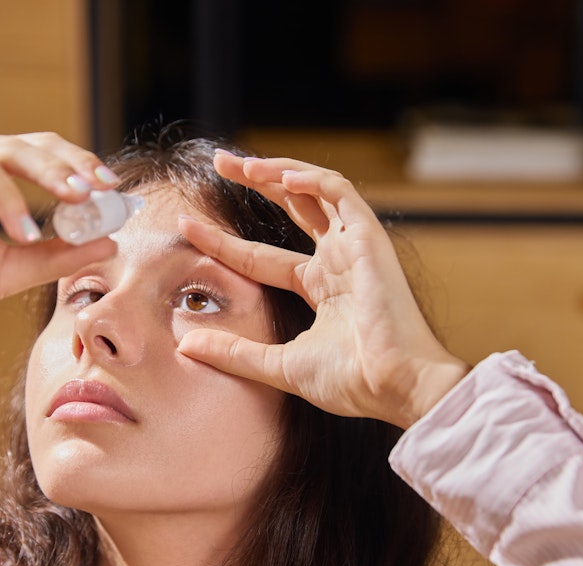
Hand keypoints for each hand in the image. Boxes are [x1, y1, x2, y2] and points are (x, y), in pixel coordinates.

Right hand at [0, 131, 118, 350]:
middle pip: (8, 145)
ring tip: (27, 231)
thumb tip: (109, 242)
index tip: (109, 185)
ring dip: (6, 194)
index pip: (35, 148)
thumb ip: (54, 256)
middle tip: (83, 195)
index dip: (73, 161)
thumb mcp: (9, 272)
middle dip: (51, 170)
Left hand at [176, 152, 469, 428]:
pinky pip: (339, 192)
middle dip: (256, 181)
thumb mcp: (279, 365)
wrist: (395, 386)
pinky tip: (281, 177)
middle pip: (291, 207)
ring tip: (241, 164)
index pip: (259, 255)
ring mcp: (353, 247)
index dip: (223, 240)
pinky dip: (311, 179)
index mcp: (319, 288)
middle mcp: (336, 261)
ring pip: (314, 190)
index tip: (186, 226)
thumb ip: (234, 353)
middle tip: (220, 162)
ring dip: (278, 171)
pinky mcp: (369, 237)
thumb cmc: (352, 382)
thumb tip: (186, 345)